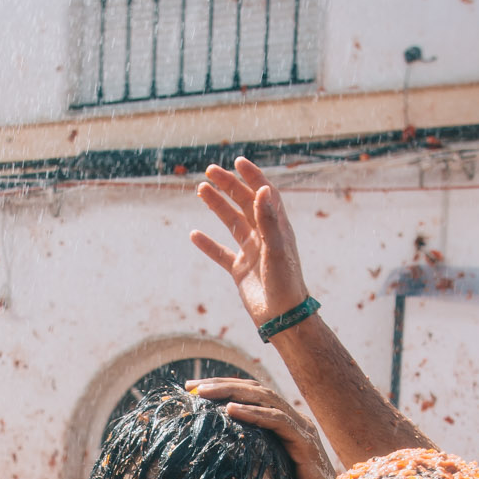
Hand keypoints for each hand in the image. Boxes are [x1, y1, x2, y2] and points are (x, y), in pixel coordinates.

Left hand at [185, 375, 336, 478]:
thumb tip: (213, 452)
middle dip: (223, 385)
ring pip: (266, 398)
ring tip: (205, 393)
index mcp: (286, 424)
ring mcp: (303, 429)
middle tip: (193, 386)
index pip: (253, 396)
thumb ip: (248, 456)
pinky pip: (278, 421)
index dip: (224, 388)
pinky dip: (253, 414)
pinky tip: (230, 411)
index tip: (194, 389)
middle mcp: (296, 420)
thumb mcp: (264, 471)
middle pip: (257, 390)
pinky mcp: (305, 443)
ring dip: (232, 393)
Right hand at [190, 158, 309, 326]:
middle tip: (210, 171)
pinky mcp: (240, 270)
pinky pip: (221, 253)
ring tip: (200, 190)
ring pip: (231, 223)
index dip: (253, 176)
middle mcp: (264, 236)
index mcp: (277, 227)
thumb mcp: (276, 248)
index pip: (264, 194)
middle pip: (244, 203)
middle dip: (228, 186)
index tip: (237, 162)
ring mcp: (251, 252)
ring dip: (217, 206)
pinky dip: (208, 244)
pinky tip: (194, 234)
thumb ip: (268, 219)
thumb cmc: (284, 282)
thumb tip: (262, 188)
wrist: (281, 317)